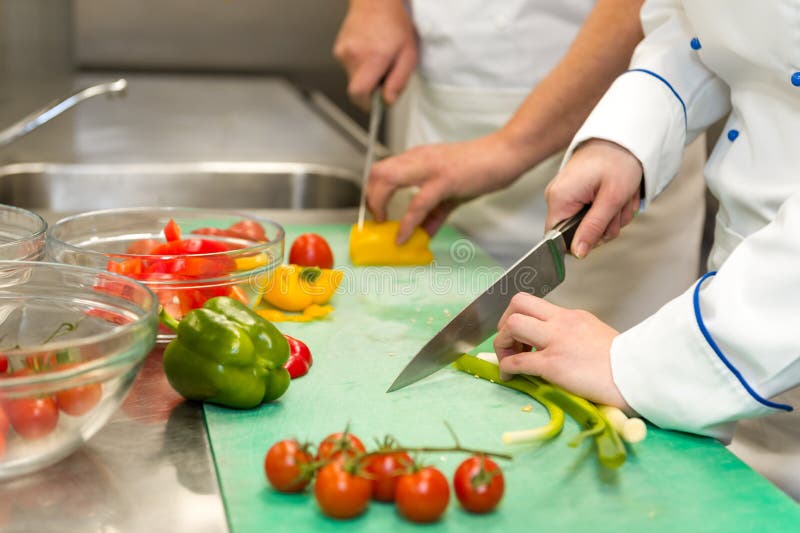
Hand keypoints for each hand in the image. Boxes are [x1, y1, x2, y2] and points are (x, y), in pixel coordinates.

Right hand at [332, 0, 417, 108]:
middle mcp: (353, 56)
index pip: (359, 93)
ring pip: (352, 78)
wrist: (376, 1)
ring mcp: (342, 52)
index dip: (367, 104)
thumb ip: (398, 81)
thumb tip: (388, 102)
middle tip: (383, 73)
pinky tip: (368, 51)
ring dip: (365, 75)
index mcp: (372, 58)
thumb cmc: (395, 24)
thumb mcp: (408, 55)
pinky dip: (359, 65)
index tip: (376, 103)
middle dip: (370, 88)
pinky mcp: (338, 49)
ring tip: (377, 58)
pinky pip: (348, 67)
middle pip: (356, 89)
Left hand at [367, 133, 525, 242]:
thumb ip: (435, 214)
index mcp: (418, 158)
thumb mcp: (451, 194)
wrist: (504, 154)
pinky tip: (404, 236)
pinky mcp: (444, 180)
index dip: (373, 192)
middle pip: (377, 172)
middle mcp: (418, 159)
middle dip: (371, 198)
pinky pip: (417, 203)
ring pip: (388, 180)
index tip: (376, 213)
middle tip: (378, 219)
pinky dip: (407, 222)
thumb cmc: (480, 168)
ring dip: (380, 205)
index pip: (382, 169)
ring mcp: (430, 168)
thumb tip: (423, 234)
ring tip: (384, 225)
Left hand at [494, 293, 629, 411]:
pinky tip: (510, 377)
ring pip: (512, 325)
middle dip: (505, 322)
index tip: (521, 337)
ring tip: (508, 360)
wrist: (638, 377)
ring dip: (502, 343)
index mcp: (572, 316)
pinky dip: (506, 368)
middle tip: (510, 343)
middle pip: (518, 303)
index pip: (535, 304)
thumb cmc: (623, 364)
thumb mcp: (595, 336)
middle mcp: (561, 322)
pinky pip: (517, 361)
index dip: (519, 317)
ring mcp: (556, 341)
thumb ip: (573, 335)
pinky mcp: (553, 364)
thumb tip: (556, 347)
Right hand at [544, 138, 642, 257]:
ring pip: (588, 225)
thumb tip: (578, 253)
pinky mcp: (576, 193)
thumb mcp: (611, 198)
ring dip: (611, 217)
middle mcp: (557, 197)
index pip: (556, 239)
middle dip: (604, 227)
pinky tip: (617, 195)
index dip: (579, 243)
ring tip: (621, 197)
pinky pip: (591, 213)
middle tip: (618, 208)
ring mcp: (566, 195)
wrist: (624, 136)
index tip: (601, 232)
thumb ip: (593, 228)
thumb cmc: (618, 160)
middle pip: (576, 233)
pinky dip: (609, 209)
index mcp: (560, 198)